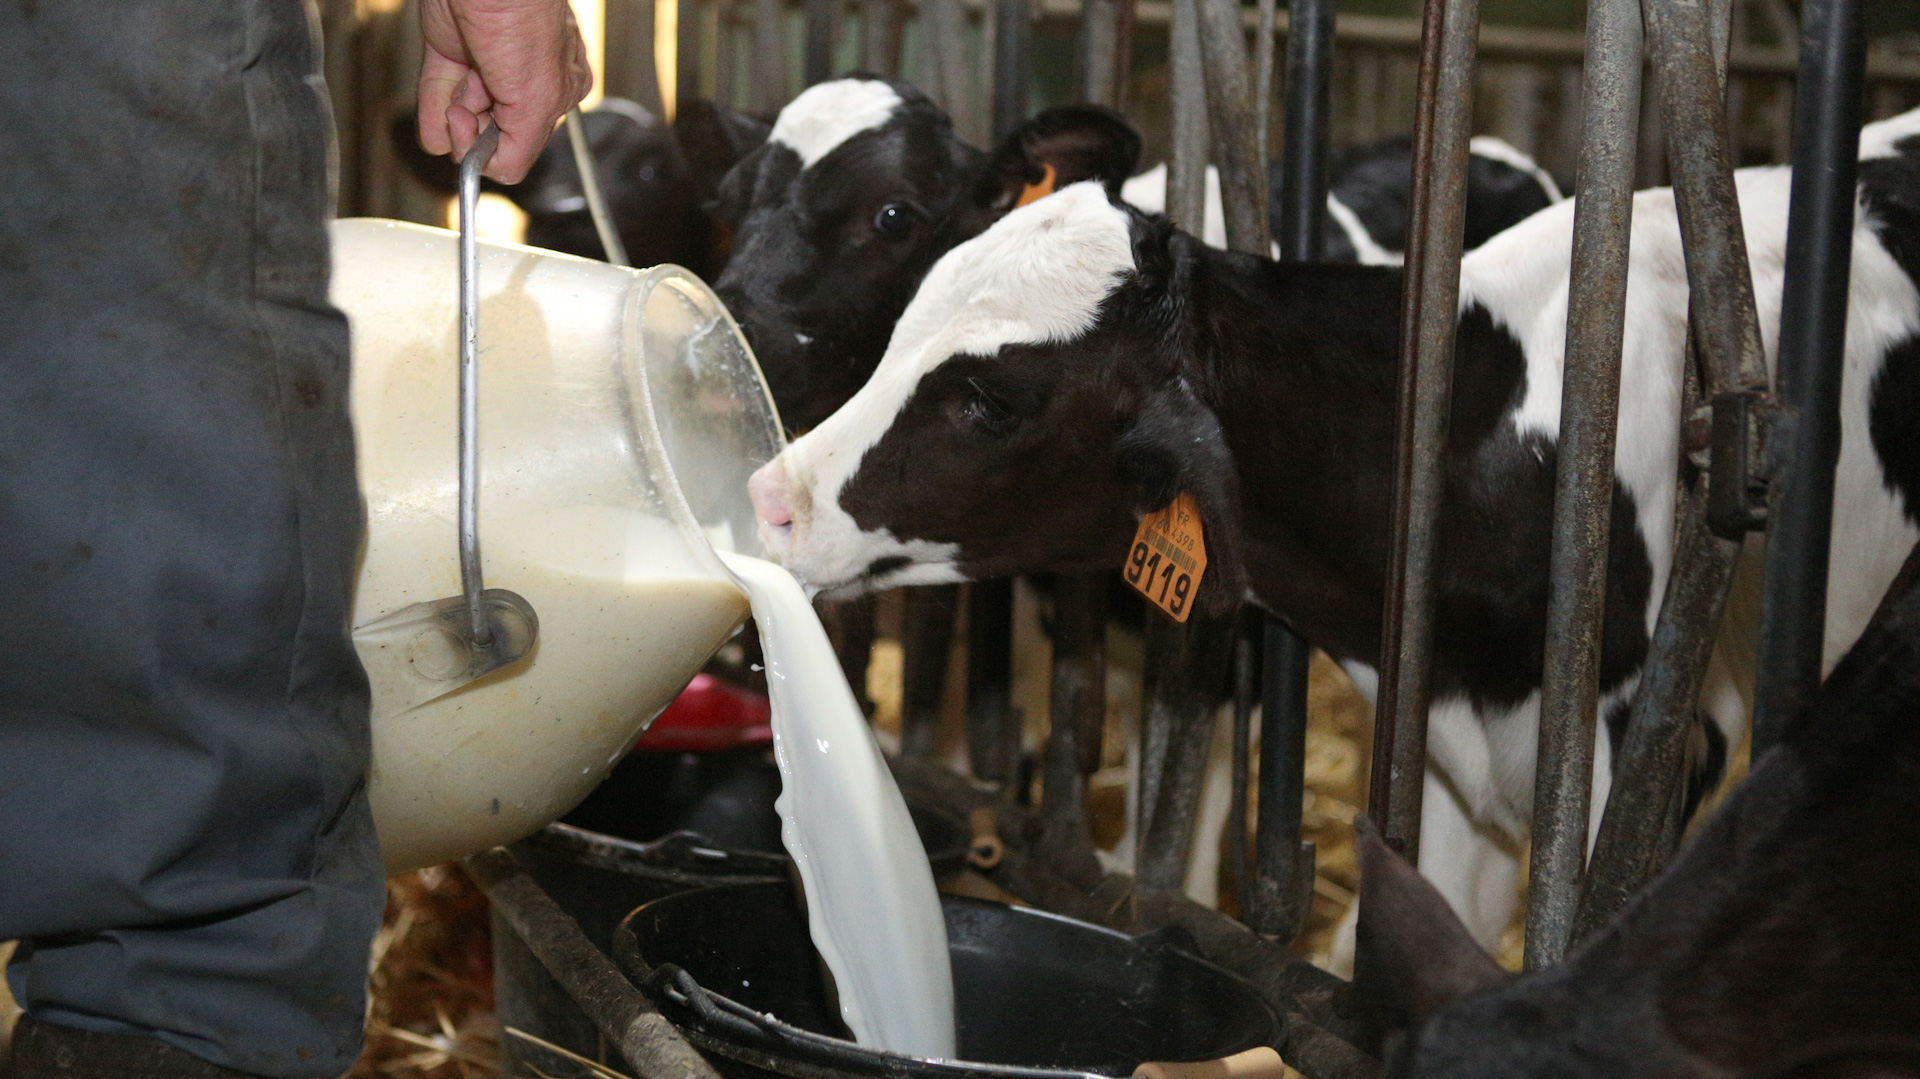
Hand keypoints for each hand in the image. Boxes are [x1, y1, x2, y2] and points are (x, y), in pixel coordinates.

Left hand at [417, 0, 591, 183]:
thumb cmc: (524, 19)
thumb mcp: (539, 100)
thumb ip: (522, 149)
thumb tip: (500, 173)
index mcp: (556, 92)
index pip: (522, 147)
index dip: (498, 149)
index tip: (487, 131)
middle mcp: (521, 84)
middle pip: (490, 137)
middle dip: (477, 130)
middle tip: (474, 104)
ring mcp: (482, 70)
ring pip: (460, 123)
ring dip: (453, 120)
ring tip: (461, 93)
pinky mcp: (448, 55)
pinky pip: (434, 102)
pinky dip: (431, 118)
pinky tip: (437, 121)